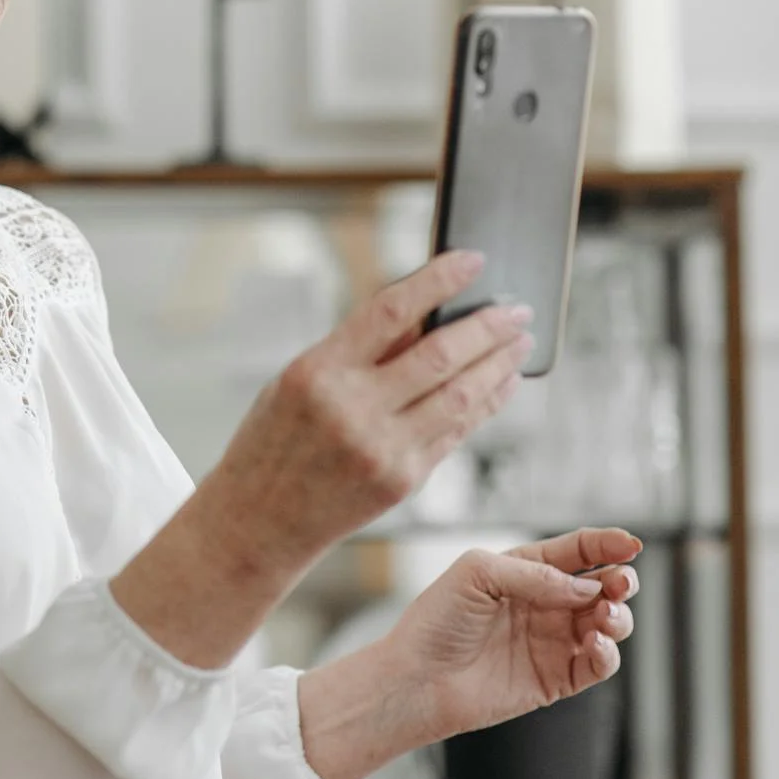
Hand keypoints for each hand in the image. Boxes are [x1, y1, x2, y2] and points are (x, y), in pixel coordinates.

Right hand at [207, 250, 534, 570]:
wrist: (259, 519)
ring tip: (519, 342)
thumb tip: (424, 311)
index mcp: (318, 371)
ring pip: (460, 395)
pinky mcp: (404, 479)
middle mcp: (352, 408)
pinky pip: (457, 432)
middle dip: (488, 327)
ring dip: (499, 364)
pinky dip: (486, 404)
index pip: (391, 310)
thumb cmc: (273, 440)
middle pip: (440, 355)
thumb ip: (358, 350)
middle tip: (517, 309)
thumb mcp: (297, 381)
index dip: (438, 280)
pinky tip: (502, 384)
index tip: (473, 260)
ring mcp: (382, 448)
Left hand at [384, 527, 641, 740]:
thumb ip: (534, 573)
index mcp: (523, 571)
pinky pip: (598, 664)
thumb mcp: (478, 573)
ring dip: (618, 617)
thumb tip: (587, 586)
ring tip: (605, 616)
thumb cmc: (437, 621)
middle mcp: (543, 604)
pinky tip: (595, 643)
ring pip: (608, 624)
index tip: (631, 544)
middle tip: (621, 584)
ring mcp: (552, 641)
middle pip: (601, 587)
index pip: (576, 552)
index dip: (606, 544)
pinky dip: (608, 653)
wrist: (417, 679)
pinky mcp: (556, 679)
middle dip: (620, 581)